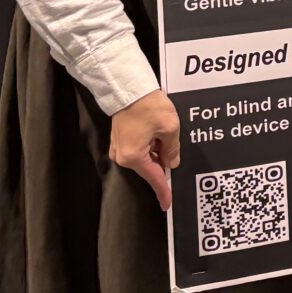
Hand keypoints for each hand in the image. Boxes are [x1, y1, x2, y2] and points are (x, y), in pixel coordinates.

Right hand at [110, 88, 180, 210]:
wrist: (128, 88)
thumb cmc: (148, 107)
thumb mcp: (170, 128)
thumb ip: (172, 149)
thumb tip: (171, 163)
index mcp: (134, 157)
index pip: (153, 178)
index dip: (163, 190)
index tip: (168, 204)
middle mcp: (122, 156)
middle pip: (150, 166)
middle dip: (163, 158)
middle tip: (171, 140)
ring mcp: (119, 148)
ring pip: (145, 157)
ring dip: (157, 149)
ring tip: (163, 129)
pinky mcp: (120, 139)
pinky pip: (139, 149)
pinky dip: (151, 144)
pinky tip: (157, 130)